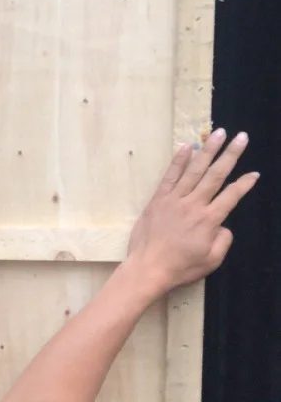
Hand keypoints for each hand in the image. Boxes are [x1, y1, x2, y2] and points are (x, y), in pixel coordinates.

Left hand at [126, 129, 258, 295]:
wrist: (147, 269)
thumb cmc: (180, 268)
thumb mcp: (211, 261)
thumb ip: (223, 241)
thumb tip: (223, 226)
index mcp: (209, 220)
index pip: (232, 196)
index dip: (245, 184)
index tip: (254, 174)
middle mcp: (194, 204)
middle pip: (216, 175)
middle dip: (231, 154)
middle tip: (242, 137)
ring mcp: (175, 199)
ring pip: (195, 169)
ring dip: (208, 149)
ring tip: (219, 132)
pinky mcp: (158, 199)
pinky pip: (170, 176)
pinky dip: (179, 160)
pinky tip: (188, 146)